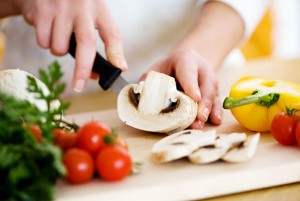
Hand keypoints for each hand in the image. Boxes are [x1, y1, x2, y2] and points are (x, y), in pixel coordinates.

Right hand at [13, 0, 127, 90]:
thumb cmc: (72, 9)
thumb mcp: (89, 17)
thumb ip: (93, 43)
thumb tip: (94, 75)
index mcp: (100, 10)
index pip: (112, 34)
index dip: (117, 54)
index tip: (120, 69)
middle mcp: (83, 7)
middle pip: (86, 43)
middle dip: (83, 69)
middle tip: (79, 86)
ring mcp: (62, 7)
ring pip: (60, 48)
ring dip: (59, 51)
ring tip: (59, 36)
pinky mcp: (42, 10)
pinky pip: (43, 42)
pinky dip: (44, 42)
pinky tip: (47, 28)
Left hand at [141, 48, 221, 128]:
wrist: (184, 63)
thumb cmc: (167, 69)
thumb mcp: (156, 70)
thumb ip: (149, 81)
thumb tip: (141, 97)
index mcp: (185, 59)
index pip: (188, 71)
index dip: (191, 85)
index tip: (194, 98)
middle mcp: (201, 68)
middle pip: (206, 84)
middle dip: (204, 102)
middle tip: (199, 117)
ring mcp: (210, 79)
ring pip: (214, 93)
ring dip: (209, 109)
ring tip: (202, 123)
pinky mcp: (214, 90)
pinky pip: (218, 100)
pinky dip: (217, 111)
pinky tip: (216, 120)